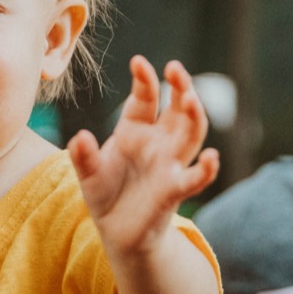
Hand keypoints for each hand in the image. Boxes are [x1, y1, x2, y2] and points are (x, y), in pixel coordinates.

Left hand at [67, 56, 219, 259]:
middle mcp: (158, 142)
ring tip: (191, 98)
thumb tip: (79, 137)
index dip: (144, 80)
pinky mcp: (175, 189)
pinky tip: (212, 157)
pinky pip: (196, 177)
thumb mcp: (88, 173)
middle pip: (177, 108)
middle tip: (176, 68)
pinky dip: (207, 169)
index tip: (138, 62)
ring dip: (194, 115)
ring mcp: (170, 163)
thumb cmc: (105, 193)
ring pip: (191, 134)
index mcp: (135, 129)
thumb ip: (83, 156)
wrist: (116, 231)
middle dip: (180, 87)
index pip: (145, 98)